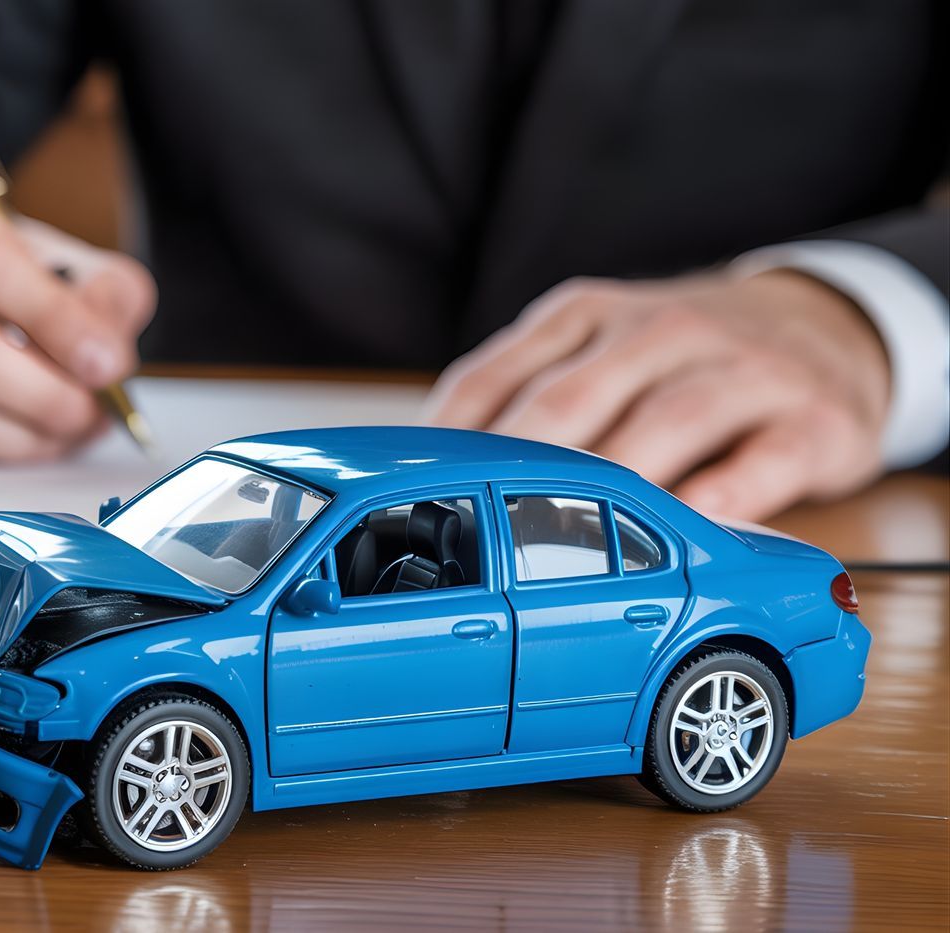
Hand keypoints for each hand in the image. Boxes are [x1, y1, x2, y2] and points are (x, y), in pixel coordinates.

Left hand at [425, 271, 891, 519]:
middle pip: (571, 402)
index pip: (497, 375)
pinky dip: (721, 500)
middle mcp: (661, 330)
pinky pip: (760, 464)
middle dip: (518, 469)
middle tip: (477, 533)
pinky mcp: (814, 420)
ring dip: (614, 484)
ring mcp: (743, 371)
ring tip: (567, 543)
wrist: (829, 327)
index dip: (450, 441)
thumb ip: (518, 399)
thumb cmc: (676, 362)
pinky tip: (686, 531)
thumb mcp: (593, 353)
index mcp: (586, 315)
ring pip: (666, 425)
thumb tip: (425, 475)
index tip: (413, 498)